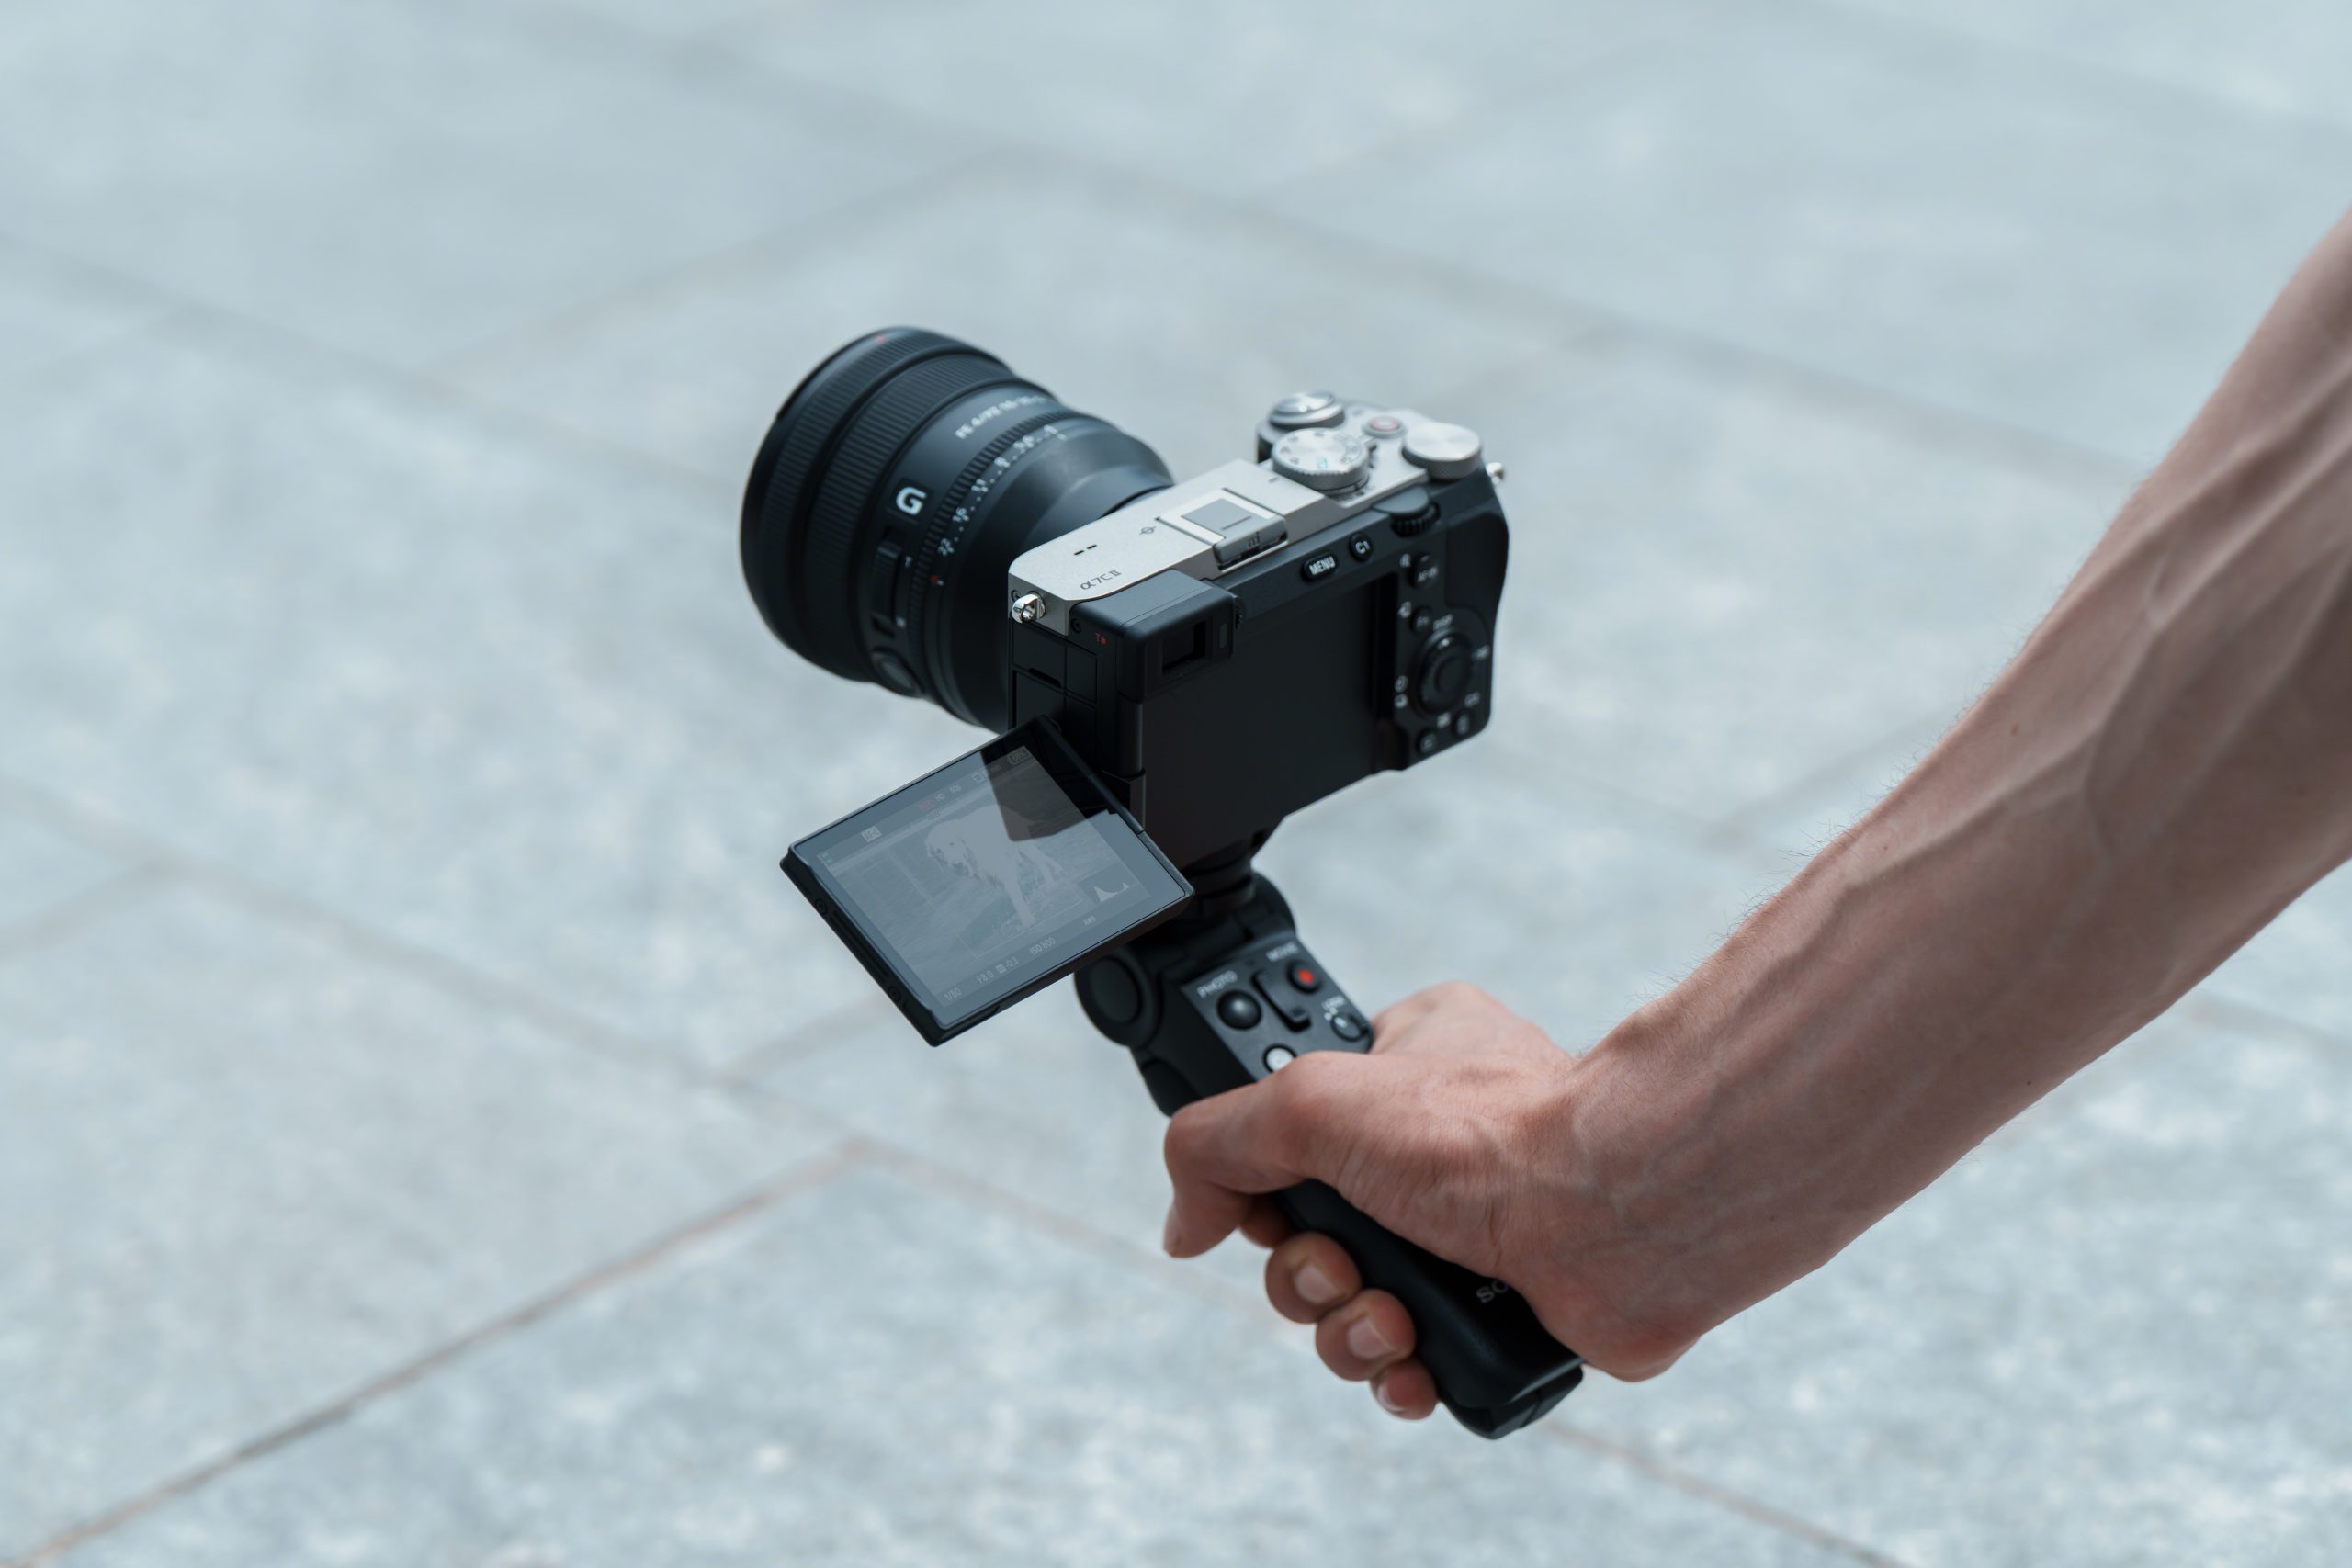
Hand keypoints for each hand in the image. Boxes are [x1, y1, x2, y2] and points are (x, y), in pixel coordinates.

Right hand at [1160, 981, 1700, 1420]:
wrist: (1619, 1220)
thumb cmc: (1496, 1133)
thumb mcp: (1311, 1100)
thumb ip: (1217, 1142)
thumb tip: (1185, 1217)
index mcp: (1405, 1062)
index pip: (1289, 1125)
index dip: (1263, 1175)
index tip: (1261, 1196)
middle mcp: (1436, 1143)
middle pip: (1306, 1230)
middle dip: (1305, 1267)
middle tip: (1340, 1257)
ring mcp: (1470, 1229)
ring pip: (1352, 1303)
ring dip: (1349, 1324)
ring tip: (1393, 1312)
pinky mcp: (1499, 1307)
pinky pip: (1411, 1358)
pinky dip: (1400, 1368)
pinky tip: (1418, 1355)